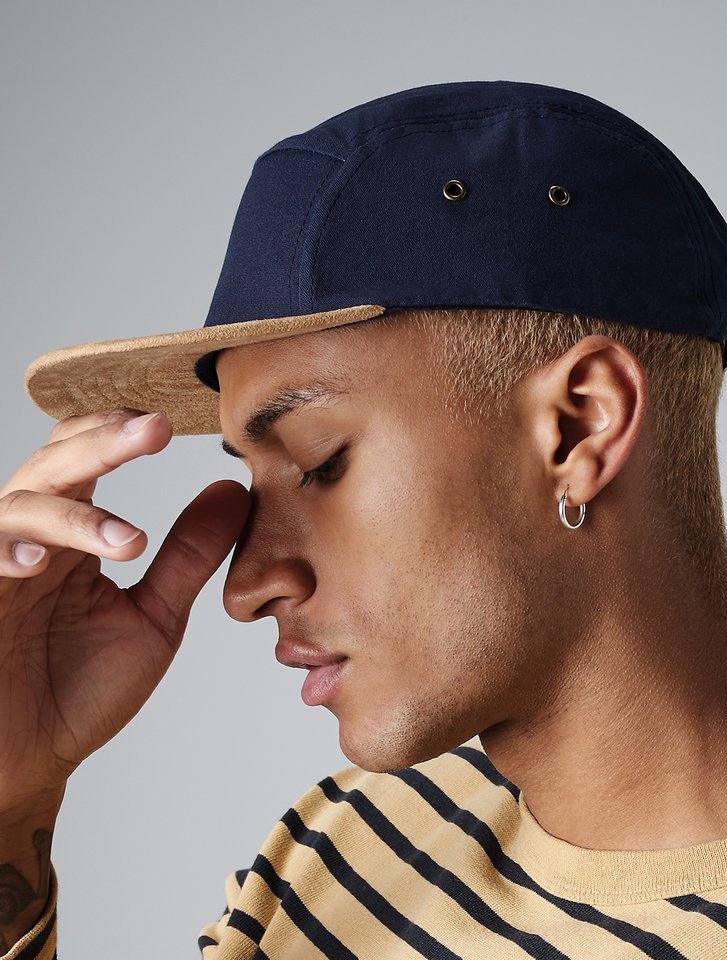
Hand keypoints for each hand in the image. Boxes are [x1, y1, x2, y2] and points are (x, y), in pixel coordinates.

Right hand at [0, 409, 249, 809]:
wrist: (35, 761)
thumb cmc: (82, 690)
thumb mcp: (153, 617)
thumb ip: (188, 554)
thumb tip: (233, 488)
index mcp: (74, 534)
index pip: (87, 455)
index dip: (120, 431)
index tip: (169, 423)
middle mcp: (31, 540)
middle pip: (54, 465)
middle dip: (102, 443)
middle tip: (154, 432)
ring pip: (16, 507)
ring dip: (69, 513)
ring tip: (125, 540)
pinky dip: (4, 553)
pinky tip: (37, 564)